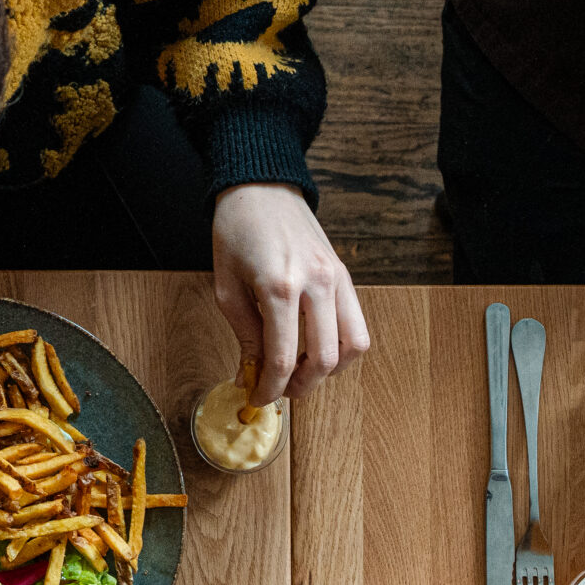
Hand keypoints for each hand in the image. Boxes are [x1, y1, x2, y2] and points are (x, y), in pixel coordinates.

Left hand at [212, 183, 370, 405]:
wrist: (262, 187)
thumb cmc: (237, 231)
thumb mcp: (227, 286)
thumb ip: (245, 335)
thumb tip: (251, 374)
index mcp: (278, 286)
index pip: (283, 358)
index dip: (271, 388)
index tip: (259, 398)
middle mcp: (315, 284)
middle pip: (324, 359)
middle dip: (301, 386)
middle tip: (281, 391)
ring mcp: (337, 280)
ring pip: (352, 348)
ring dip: (330, 371)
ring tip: (304, 372)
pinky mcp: (346, 276)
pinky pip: (358, 326)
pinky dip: (343, 348)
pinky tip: (320, 348)